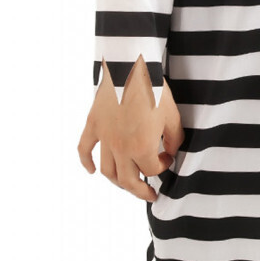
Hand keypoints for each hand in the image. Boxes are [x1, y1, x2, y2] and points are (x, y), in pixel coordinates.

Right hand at [77, 56, 184, 201]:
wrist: (130, 66)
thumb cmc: (154, 89)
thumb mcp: (172, 114)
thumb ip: (174, 138)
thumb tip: (171, 151)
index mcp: (142, 147)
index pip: (152, 169)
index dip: (163, 166)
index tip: (168, 158)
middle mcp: (121, 148)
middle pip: (128, 181)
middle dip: (140, 190)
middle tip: (150, 194)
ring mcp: (104, 138)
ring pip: (108, 171)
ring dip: (118, 182)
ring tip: (128, 184)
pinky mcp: (94, 125)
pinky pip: (84, 149)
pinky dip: (86, 163)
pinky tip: (92, 171)